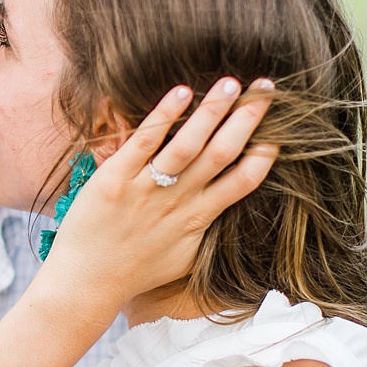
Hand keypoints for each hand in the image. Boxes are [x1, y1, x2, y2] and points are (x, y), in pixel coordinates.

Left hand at [38, 77, 276, 310]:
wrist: (86, 282)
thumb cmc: (133, 271)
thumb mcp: (181, 254)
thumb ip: (201, 226)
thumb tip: (219, 205)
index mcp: (198, 218)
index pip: (243, 182)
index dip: (264, 155)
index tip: (279, 132)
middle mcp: (178, 201)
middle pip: (222, 153)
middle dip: (248, 120)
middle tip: (267, 89)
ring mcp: (146, 189)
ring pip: (188, 144)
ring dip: (212, 111)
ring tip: (231, 83)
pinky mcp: (115, 179)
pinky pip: (144, 142)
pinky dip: (164, 116)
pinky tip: (181, 93)